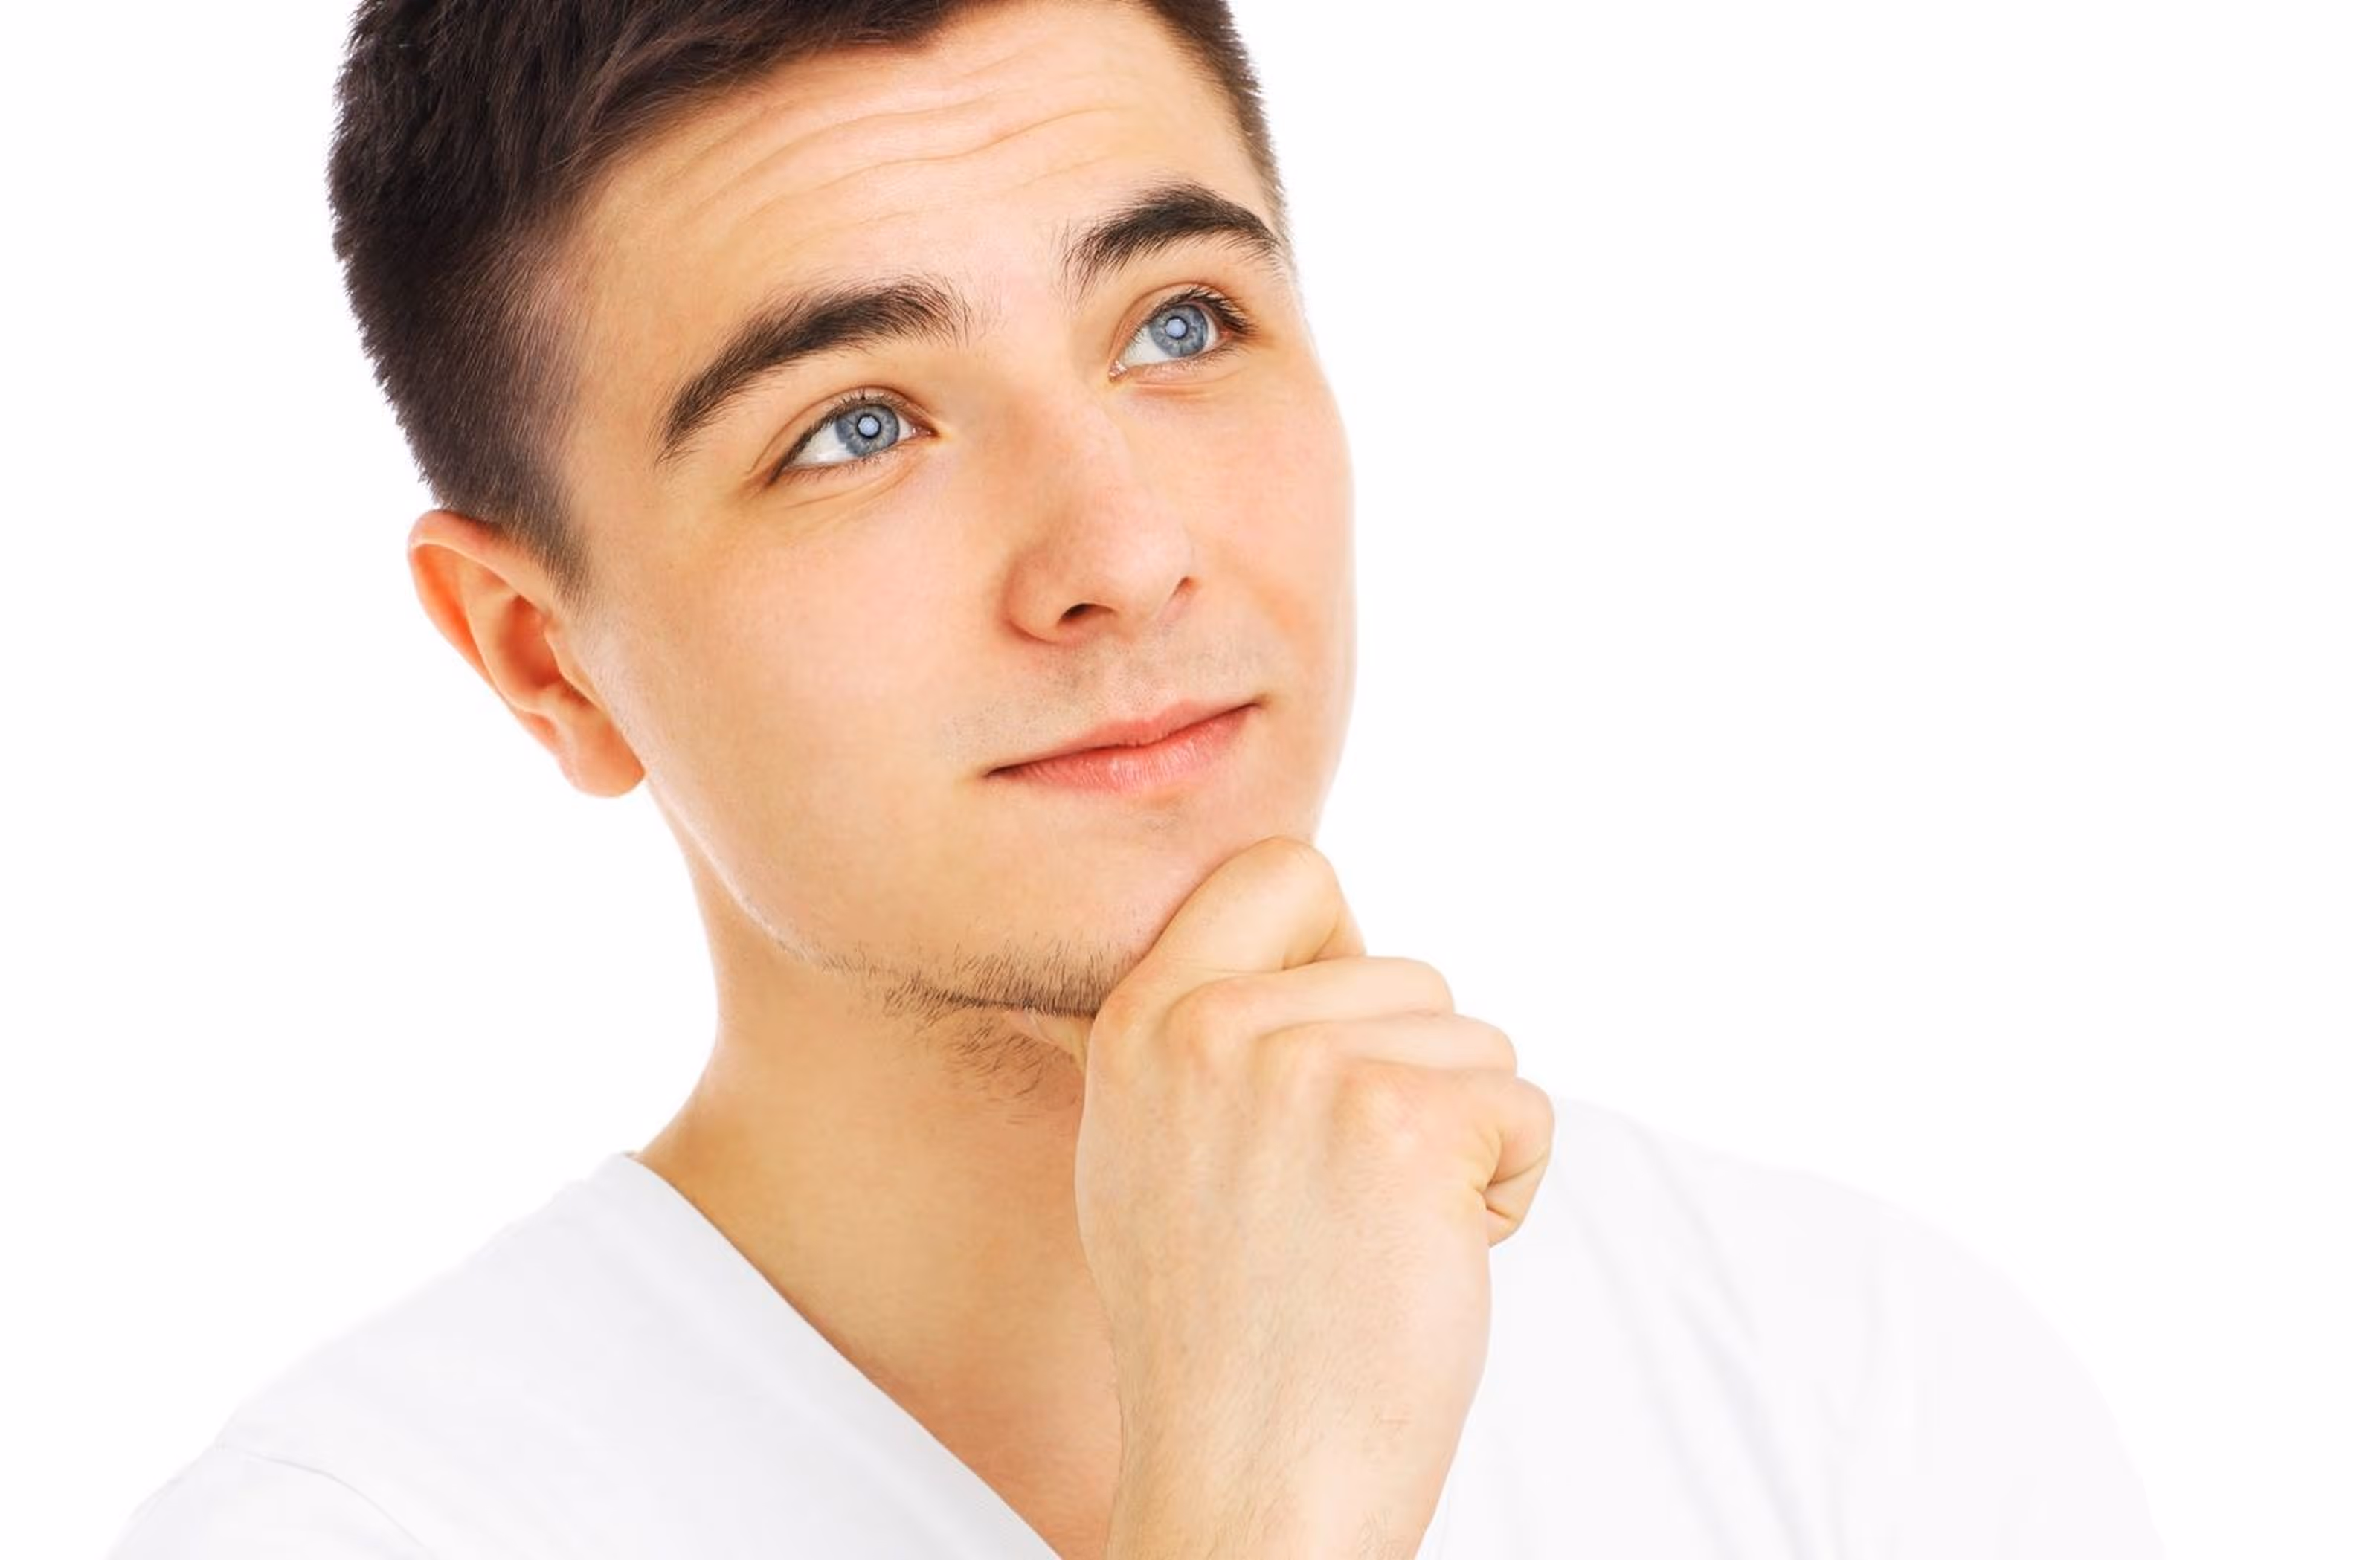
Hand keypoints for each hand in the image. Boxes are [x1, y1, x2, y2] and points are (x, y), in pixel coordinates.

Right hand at [1022, 835, 1556, 1558]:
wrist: (1247, 1487)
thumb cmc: (1221, 1344)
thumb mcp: (1151, 1155)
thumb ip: (1210, 1043)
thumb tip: (1319, 960)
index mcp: (1142, 1024)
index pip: (1282, 868)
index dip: (1343, 943)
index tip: (1343, 1046)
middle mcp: (1211, 1027)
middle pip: (1410, 972)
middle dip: (1416, 1082)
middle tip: (1347, 1208)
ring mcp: (1306, 1068)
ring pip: (1476, 1042)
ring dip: (1463, 1142)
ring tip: (1377, 1243)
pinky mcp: (1408, 1124)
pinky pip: (1525, 1111)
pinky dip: (1509, 1191)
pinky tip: (1429, 1266)